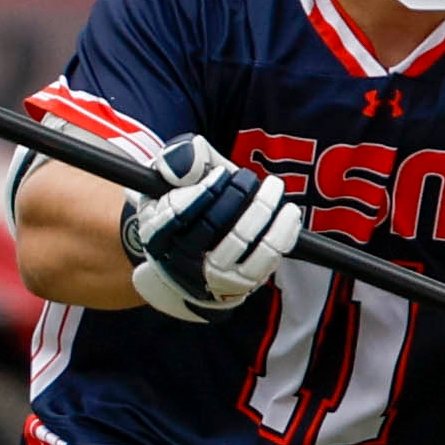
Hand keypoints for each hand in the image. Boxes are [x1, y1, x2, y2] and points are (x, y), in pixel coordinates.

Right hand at [120, 135, 301, 322]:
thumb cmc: (190, 201)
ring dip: (262, 213)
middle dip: (235, 196)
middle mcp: (179, 261)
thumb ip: (178, 158)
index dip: (200, 193)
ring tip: (273, 188)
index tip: (221, 174)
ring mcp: (211, 278)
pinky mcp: (240, 286)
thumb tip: (186, 168)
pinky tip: (288, 213)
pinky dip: (282, 235)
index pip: (172, 217)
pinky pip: (265, 263)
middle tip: (247, 177)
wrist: (196, 250)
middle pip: (210, 229)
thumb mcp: (177, 175)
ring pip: (240, 249)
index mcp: (156, 233)